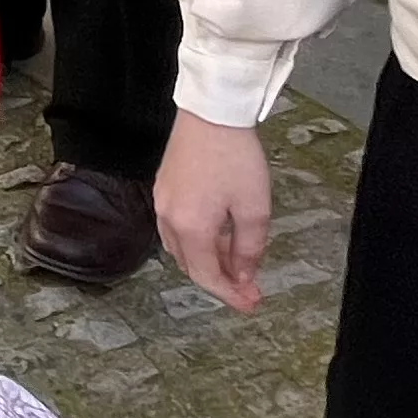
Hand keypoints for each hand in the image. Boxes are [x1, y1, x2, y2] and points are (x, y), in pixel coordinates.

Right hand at [155, 111, 273, 309]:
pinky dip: (196, 242)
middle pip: (191, 266)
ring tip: (235, 264)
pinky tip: (217, 237)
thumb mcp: (254, 208)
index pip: (207, 276)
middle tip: (248, 288)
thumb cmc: (234, 157)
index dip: (229, 295)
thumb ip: (248, 249)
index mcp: (190, 228)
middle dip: (220, 281)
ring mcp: (162, 202)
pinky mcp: (164, 188)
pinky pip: (176, 229)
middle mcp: (168, 219)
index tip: (250, 304)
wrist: (211, 113)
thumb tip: (242, 276)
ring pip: (181, 249)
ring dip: (207, 262)